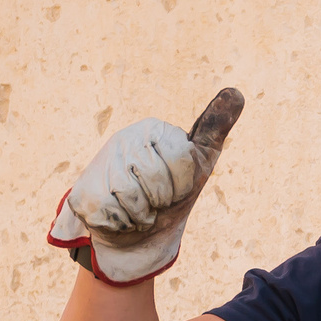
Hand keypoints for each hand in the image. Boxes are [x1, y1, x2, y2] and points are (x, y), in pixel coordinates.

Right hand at [48, 118, 220, 284]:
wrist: (137, 229)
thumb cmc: (172, 191)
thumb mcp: (199, 159)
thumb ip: (216, 128)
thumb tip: (236, 92)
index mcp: (154, 129)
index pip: (181, 158)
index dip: (182, 183)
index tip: (176, 185)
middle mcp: (124, 140)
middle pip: (156, 179)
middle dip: (162, 200)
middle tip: (156, 200)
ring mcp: (101, 165)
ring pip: (132, 196)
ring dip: (143, 215)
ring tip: (140, 208)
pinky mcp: (83, 193)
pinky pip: (112, 214)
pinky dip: (124, 225)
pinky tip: (120, 217)